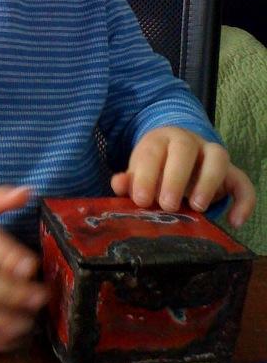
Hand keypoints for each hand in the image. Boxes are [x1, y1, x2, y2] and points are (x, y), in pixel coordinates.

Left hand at [110, 126, 255, 228]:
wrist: (177, 157)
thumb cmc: (155, 168)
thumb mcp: (140, 173)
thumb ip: (129, 180)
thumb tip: (118, 185)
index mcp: (160, 140)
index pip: (152, 151)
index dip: (146, 175)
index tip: (140, 200)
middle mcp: (187, 141)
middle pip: (184, 148)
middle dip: (175, 177)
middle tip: (167, 205)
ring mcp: (210, 153)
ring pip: (217, 156)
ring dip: (208, 181)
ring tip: (197, 208)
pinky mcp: (230, 171)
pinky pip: (242, 181)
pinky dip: (243, 201)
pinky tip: (234, 222)